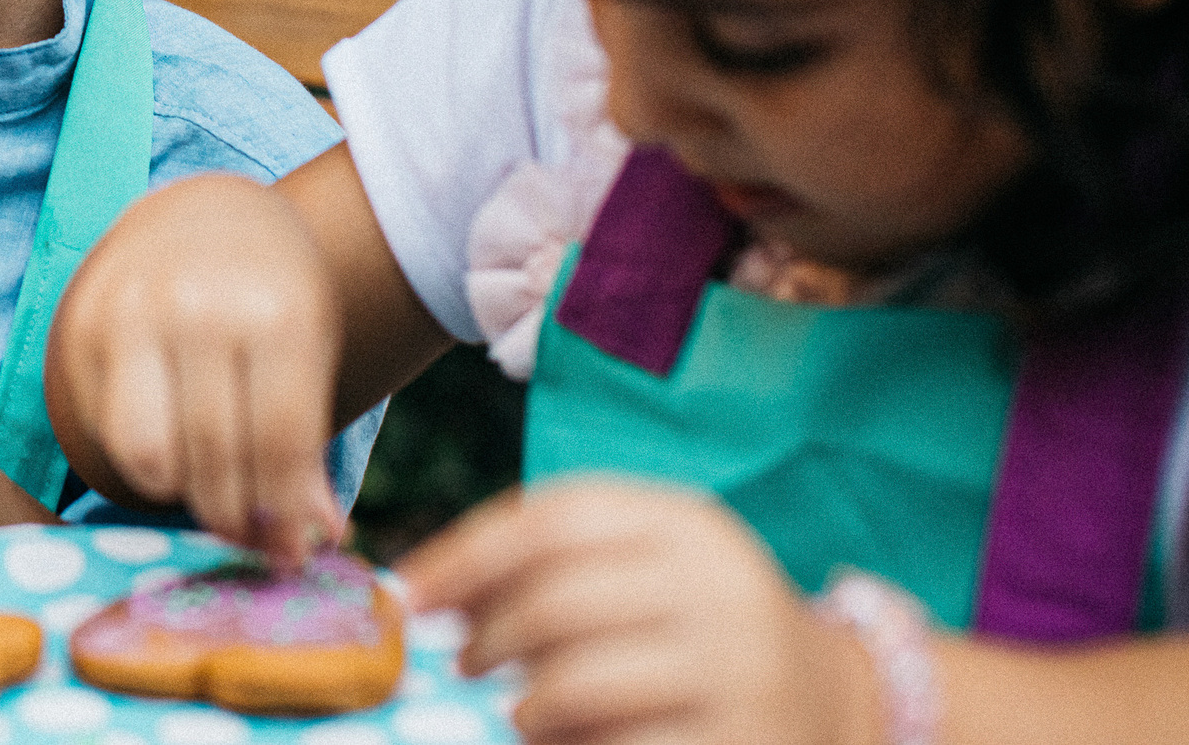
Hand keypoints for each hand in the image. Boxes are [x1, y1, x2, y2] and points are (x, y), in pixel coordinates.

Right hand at [45, 173, 343, 563]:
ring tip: (211, 489)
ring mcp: (131, 314)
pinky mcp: (83, 329)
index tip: (293, 552)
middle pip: (213, 457)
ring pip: (147, 456)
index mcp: (274, 310)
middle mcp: (197, 307)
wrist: (203, 215)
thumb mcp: (313, 354)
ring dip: (183, 493)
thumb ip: (307, 446)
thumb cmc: (272, 295)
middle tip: (253, 536)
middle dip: (238, 518)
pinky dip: (143, 462)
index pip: (278, 443)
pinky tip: (174, 451)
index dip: (286, 514)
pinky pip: (109, 433)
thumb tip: (313, 538)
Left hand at [401, 479, 880, 744]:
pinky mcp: (738, 744)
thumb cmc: (700, 626)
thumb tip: (427, 589)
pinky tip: (560, 741)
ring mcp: (735, 672)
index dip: (464, 554)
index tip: (411, 591)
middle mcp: (720, 588)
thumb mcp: (650, 565)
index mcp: (690, 525)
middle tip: (463, 659)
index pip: (552, 520)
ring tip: (521, 709)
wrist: (832, 702)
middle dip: (488, 634)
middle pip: (556, 599)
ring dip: (524, 703)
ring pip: (574, 683)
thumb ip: (553, 559)